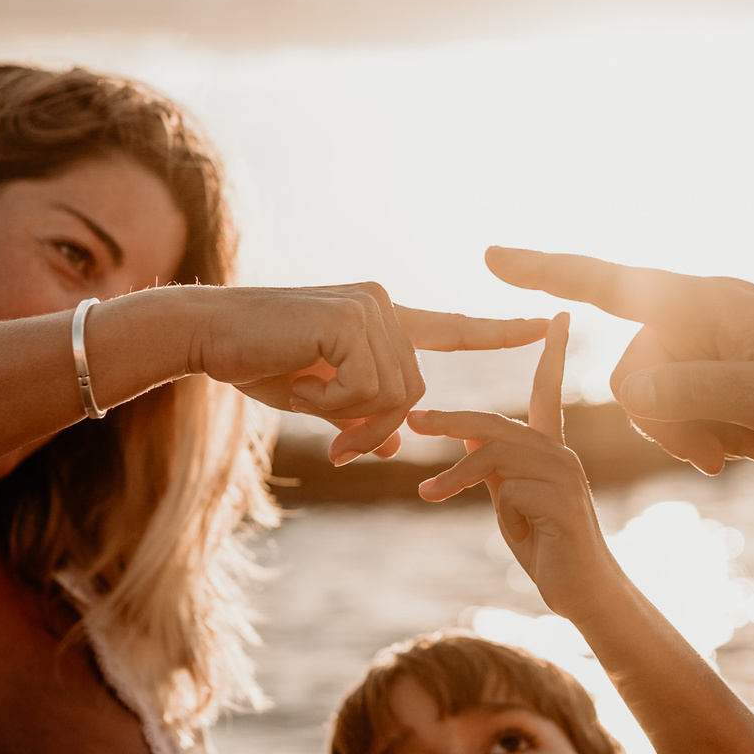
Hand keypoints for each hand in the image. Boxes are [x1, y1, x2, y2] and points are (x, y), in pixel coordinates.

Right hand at [181, 284, 546, 462]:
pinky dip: (329, 400)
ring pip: (392, 398)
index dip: (499, 333)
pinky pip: (365, 390)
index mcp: (382, 318)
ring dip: (344, 415)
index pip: (452, 329)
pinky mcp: (352, 319)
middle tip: (327, 434)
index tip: (547, 326)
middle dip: (370, 427)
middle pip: (412, 396)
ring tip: (301, 391)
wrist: (206, 333)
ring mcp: (371, 309)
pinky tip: (298, 377)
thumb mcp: (316, 397)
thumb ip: (360, 417)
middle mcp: (384, 306)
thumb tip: (396, 448)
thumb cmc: (255, 361)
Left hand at [410, 315, 622, 616]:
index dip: (552, 353)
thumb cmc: (546, 546)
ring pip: (495, 451)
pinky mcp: (559, 498)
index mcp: (551, 449)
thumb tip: (469, 435)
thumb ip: (495, 468)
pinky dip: (483, 500)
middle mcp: (561, 453)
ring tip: (427, 494)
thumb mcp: (511, 500)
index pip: (548, 390)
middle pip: (496, 422)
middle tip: (412, 420)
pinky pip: (505, 486)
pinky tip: (488, 520)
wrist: (582, 591)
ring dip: (454, 474)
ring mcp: (563, 474)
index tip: (558, 317)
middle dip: (450, 419)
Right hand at [482, 247, 753, 472]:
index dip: (545, 272)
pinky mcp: (726, 365)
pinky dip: (712, 432)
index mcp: (702, 300)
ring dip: (693, 434)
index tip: (491, 258)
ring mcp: (712, 338)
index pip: (607, 281)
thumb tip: (622, 385)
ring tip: (751, 453)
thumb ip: (690, 390)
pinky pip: (686, 404)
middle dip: (665, 423)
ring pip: (656, 396)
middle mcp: (699, 310)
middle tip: (727, 459)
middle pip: (632, 369)